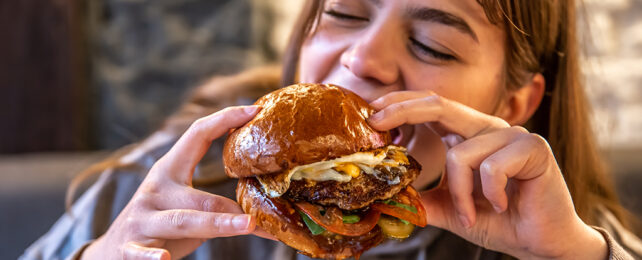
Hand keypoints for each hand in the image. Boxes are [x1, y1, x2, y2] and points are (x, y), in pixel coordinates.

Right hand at [82, 106, 273, 259]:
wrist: (111, 252)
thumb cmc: (159, 223)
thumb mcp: (182, 203)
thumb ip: (215, 203)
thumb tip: (266, 206)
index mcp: (169, 170)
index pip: (197, 135)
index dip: (225, 119)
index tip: (256, 109)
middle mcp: (156, 190)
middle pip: (200, 195)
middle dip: (233, 205)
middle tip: (262, 214)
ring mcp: (142, 218)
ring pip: (182, 220)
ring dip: (217, 223)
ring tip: (246, 225)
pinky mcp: (129, 247)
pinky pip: (141, 252)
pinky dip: (150, 257)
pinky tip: (163, 259)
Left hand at [368, 91, 607, 259]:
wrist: (540, 243)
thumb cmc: (499, 221)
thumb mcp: (451, 209)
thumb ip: (424, 198)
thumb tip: (388, 195)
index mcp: (468, 135)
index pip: (430, 108)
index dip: (400, 106)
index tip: (370, 117)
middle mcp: (487, 128)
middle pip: (439, 104)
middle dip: (402, 110)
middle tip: (375, 124)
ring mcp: (511, 134)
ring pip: (461, 154)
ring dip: (459, 194)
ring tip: (470, 216)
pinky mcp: (533, 147)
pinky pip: (490, 167)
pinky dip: (487, 194)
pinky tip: (501, 205)